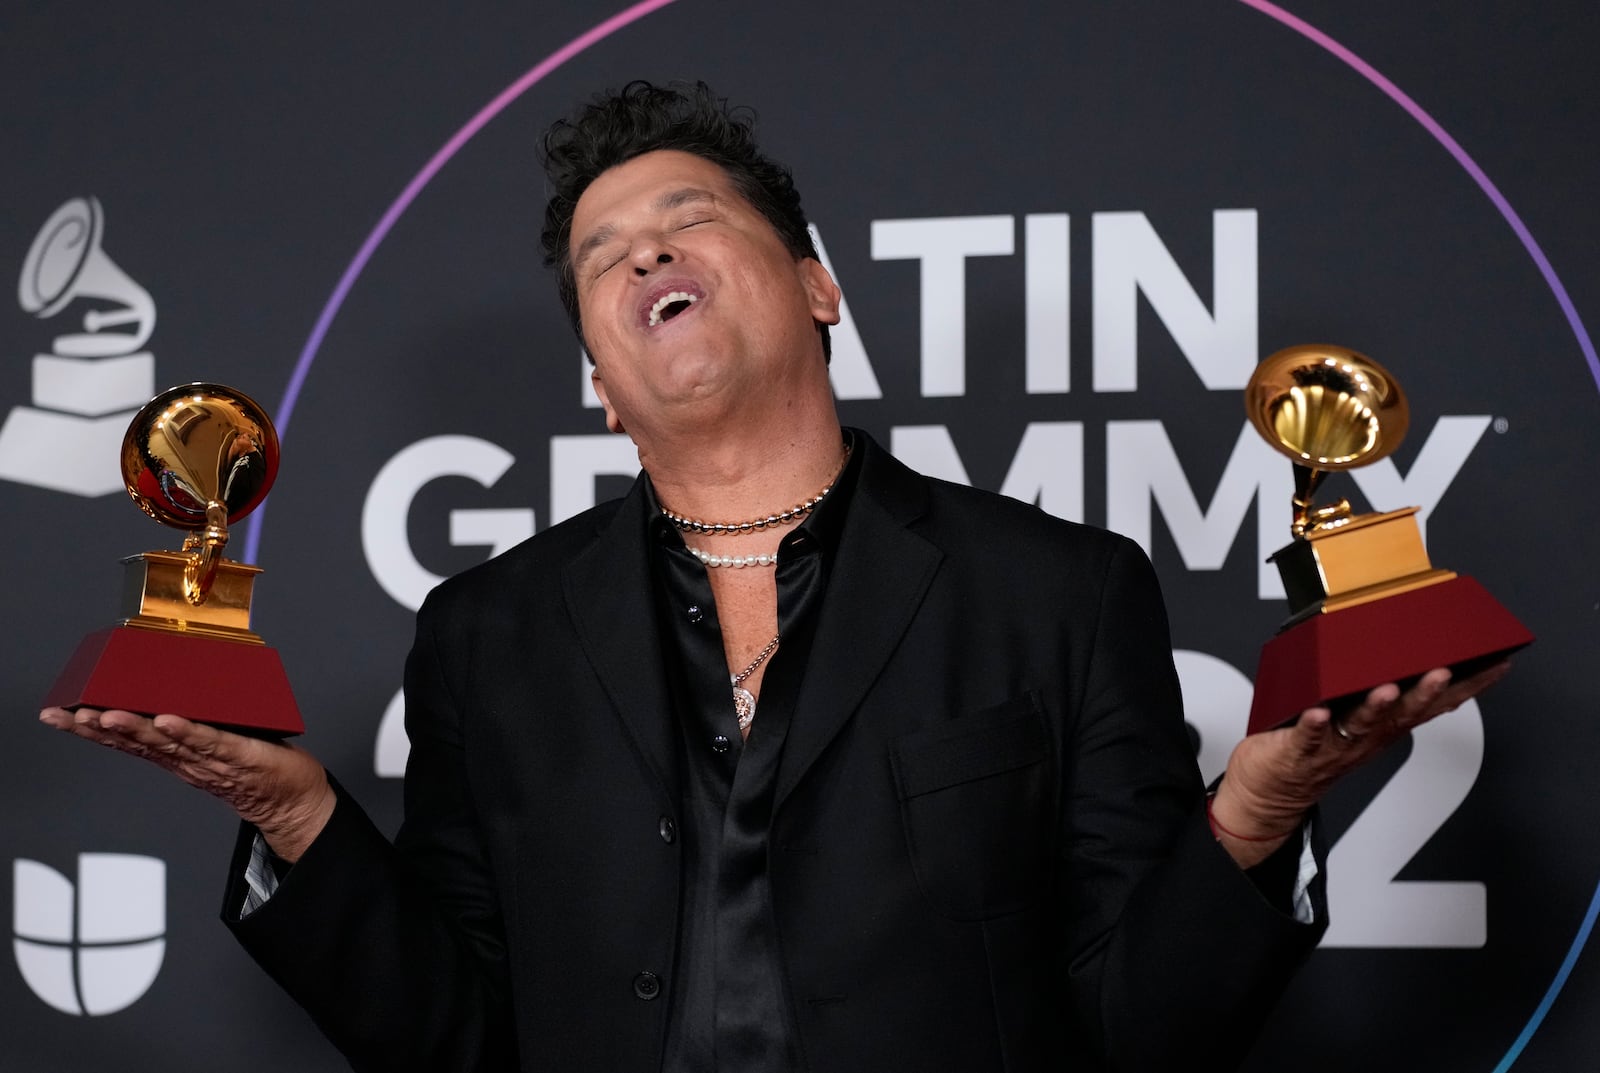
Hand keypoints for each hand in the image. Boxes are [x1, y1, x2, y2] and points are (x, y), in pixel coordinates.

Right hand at [39, 707, 334, 861]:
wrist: (292, 803)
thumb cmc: (254, 769)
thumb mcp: (213, 741)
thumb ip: (190, 722)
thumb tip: (167, 689)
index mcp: (175, 755)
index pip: (126, 740)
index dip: (90, 728)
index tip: (57, 713)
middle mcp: (186, 760)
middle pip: (136, 742)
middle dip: (98, 727)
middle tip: (67, 714)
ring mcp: (212, 760)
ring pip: (167, 743)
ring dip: (136, 729)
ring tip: (108, 714)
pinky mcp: (243, 756)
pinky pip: (213, 742)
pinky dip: (190, 732)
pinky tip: (169, 720)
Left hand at [1210, 660, 1510, 866]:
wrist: (1271, 795)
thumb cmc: (1313, 747)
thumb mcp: (1356, 718)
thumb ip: (1378, 689)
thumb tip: (1398, 648)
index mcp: (1384, 726)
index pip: (1434, 705)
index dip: (1468, 687)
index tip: (1497, 663)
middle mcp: (1366, 737)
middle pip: (1404, 715)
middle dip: (1425, 694)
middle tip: (1444, 672)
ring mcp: (1335, 746)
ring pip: (1361, 725)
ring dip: (1376, 707)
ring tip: (1388, 689)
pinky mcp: (1298, 751)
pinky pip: (1308, 737)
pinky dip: (1314, 724)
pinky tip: (1318, 711)